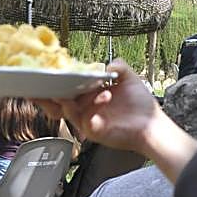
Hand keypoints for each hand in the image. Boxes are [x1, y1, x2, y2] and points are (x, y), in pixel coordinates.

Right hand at [33, 59, 161, 153]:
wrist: (152, 125)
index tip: (45, 72)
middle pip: (58, 101)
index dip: (55, 81)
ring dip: (69, 98)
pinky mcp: (94, 131)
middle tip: (44, 82)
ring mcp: (88, 120)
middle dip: (47, 93)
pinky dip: (92, 107)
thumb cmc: (141, 106)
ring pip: (68, 110)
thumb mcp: (129, 78)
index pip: (67, 87)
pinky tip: (104, 96)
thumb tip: (105, 65)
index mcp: (90, 94)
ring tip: (75, 86)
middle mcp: (85, 107)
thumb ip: (118, 66)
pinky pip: (85, 119)